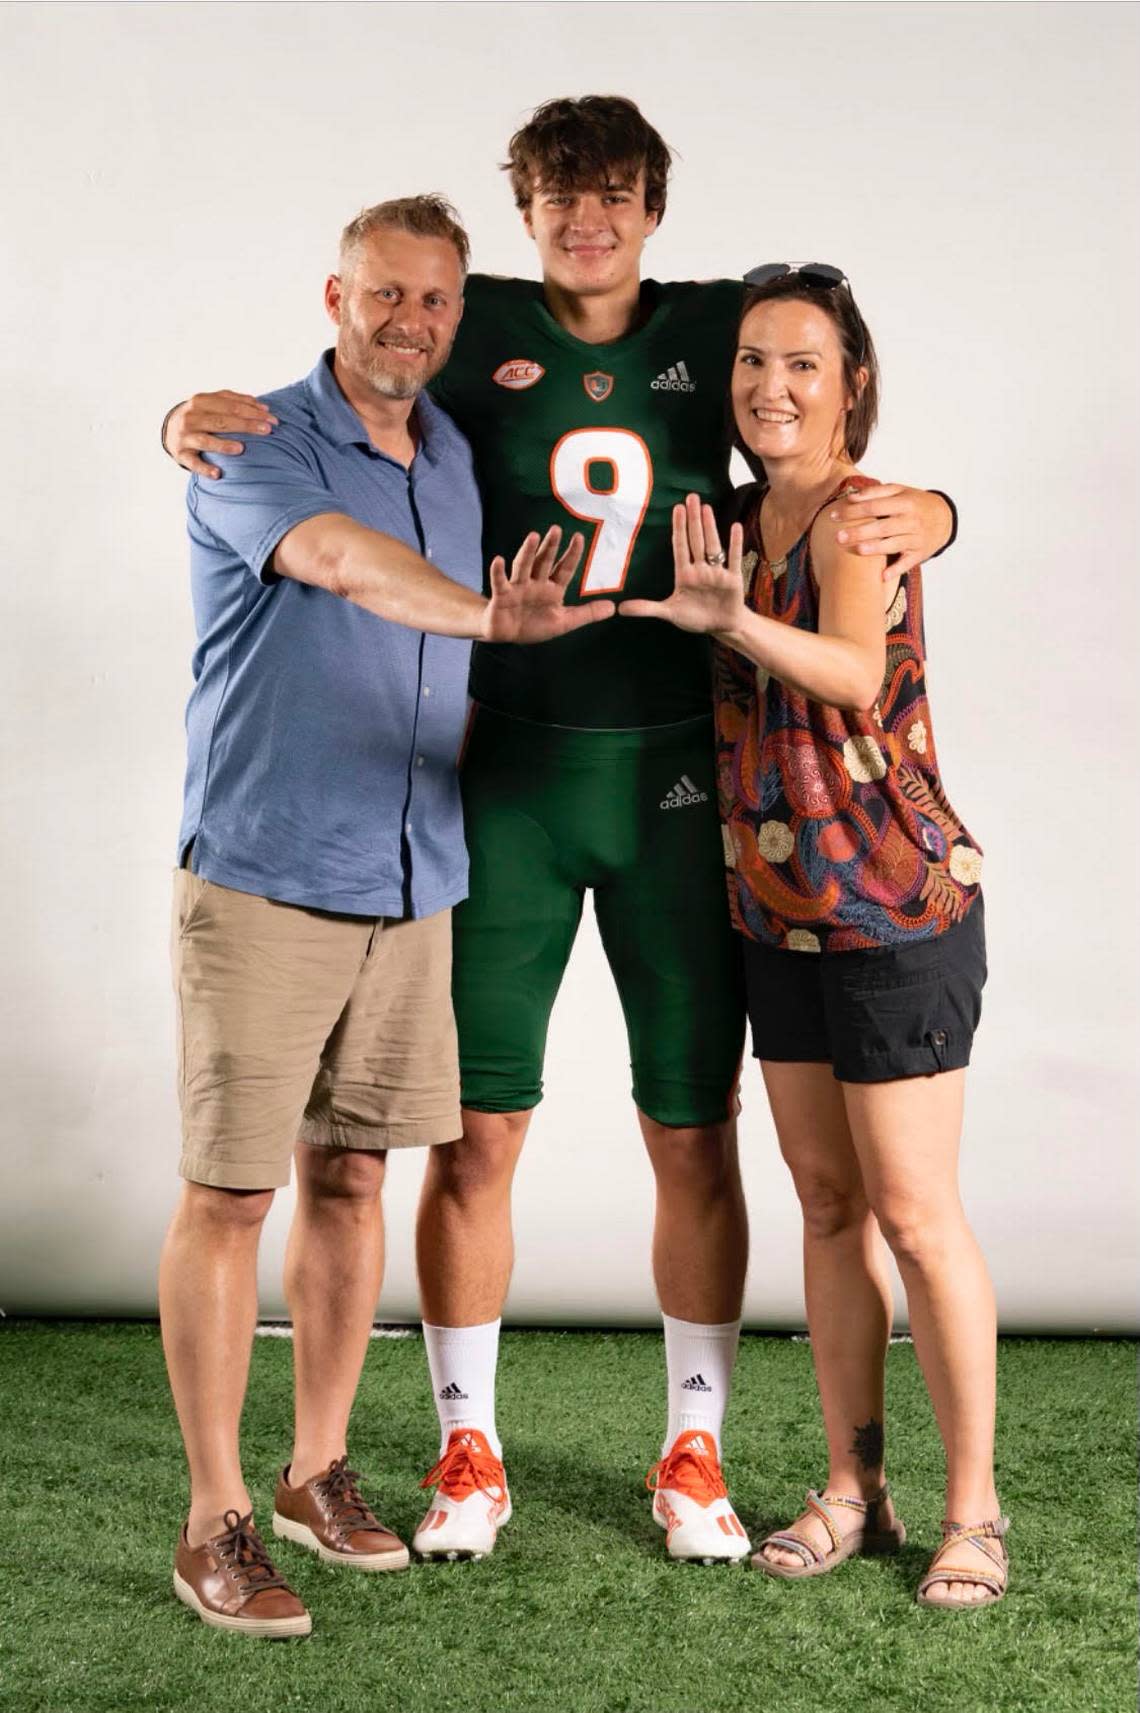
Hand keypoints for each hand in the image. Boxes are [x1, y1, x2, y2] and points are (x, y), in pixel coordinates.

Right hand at [163, 390, 276, 477]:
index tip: (272, 419)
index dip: (252, 411)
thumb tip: (263, 407)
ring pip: (206, 441)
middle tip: (267, 430)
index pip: (230, 405)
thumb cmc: (200, 416)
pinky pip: (194, 463)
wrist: (169, 431)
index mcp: (200, 401)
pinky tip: (218, 474)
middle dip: (246, 425)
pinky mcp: (182, 455)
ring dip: (223, 445)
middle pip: (221, 421)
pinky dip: (205, 469)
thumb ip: (234, 401)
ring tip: (241, 449)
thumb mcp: (212, 404)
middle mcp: (191, 417)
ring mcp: (185, 437)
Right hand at [483, 527, 613, 643]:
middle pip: (544, 561)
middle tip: (556, 529)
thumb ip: (587, 614)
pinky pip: (500, 582)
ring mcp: (518, 588)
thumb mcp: (564, 622)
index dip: (572, 554)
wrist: (507, 635)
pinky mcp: (501, 596)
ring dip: (528, 552)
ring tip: (533, 536)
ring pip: (523, 566)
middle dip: (550, 546)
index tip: (579, 536)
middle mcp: (536, 583)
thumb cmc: (534, 625)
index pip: (565, 568)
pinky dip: (498, 572)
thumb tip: (613, 608)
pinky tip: (499, 560)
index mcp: (552, 588)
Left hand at [620, 494, 745, 634]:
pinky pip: (734, 559)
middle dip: (693, 519)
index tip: (677, 508)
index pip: (680, 547)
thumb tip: (620, 609)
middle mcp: (700, 570)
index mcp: (684, 575)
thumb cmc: (696, 617)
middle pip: (696, 540)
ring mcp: (717, 573)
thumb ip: (646, 608)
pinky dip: (735, 544)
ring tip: (706, 508)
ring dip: (709, 527)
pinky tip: (736, 527)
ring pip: (712, 546)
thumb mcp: (669, 613)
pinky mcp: (733, 580)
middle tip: (691, 497)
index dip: (678, 528)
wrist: (721, 627)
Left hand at [829, 484, 952, 576]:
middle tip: (838, 537)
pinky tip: (882, 576)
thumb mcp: (900, 490)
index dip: (853, 511)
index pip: (874, 507)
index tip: (834, 515)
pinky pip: (907, 563)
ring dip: (876, 548)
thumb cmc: (915, 503)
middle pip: (882, 527)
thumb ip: (876, 492)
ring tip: (858, 550)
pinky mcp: (919, 553)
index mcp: (904, 503)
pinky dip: (896, 570)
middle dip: (859, 532)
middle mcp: (911, 521)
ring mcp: (916, 538)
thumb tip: (852, 497)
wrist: (944, 517)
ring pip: (893, 545)